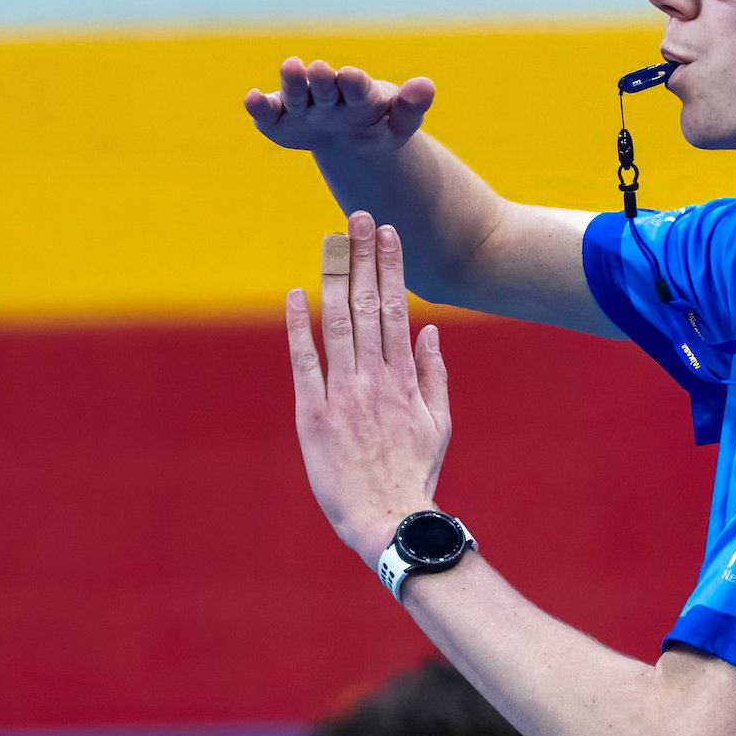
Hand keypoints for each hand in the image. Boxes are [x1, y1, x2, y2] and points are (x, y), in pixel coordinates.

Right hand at [245, 58, 435, 158]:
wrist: (352, 141)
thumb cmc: (377, 126)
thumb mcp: (399, 123)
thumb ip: (411, 107)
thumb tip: (427, 85)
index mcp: (359, 92)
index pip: (357, 87)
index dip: (353, 83)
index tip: (352, 75)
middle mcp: (328, 94)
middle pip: (324, 87)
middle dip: (321, 79)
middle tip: (317, 68)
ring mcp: (302, 106)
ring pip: (296, 94)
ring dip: (292, 83)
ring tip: (290, 68)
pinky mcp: (279, 120)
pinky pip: (268, 114)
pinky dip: (259, 107)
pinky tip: (251, 100)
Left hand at [286, 212, 454, 562]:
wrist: (388, 516)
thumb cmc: (415, 473)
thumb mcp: (439, 423)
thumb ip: (433, 375)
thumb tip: (430, 333)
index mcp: (405, 379)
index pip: (396, 310)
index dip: (390, 268)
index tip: (388, 233)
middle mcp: (375, 378)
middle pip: (368, 305)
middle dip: (364, 258)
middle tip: (359, 219)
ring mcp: (343, 394)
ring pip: (339, 323)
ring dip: (336, 278)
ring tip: (334, 241)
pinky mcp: (312, 414)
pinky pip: (304, 361)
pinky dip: (299, 326)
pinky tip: (296, 294)